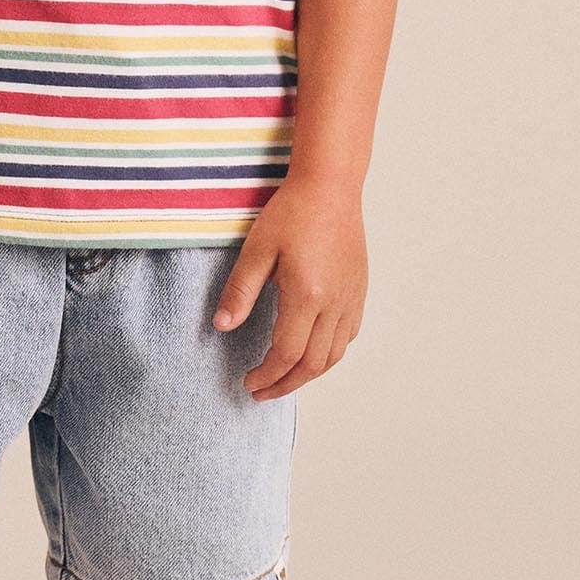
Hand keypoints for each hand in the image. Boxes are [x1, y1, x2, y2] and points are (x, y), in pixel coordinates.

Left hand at [212, 176, 367, 399]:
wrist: (331, 187)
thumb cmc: (292, 212)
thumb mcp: (257, 249)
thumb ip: (239, 291)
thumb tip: (221, 327)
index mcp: (307, 295)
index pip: (286, 353)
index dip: (267, 375)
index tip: (248, 382)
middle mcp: (334, 303)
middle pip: (313, 364)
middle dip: (286, 384)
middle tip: (262, 392)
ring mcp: (351, 298)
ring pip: (335, 355)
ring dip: (308, 374)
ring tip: (284, 379)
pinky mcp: (358, 291)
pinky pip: (348, 335)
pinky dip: (329, 354)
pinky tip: (311, 353)